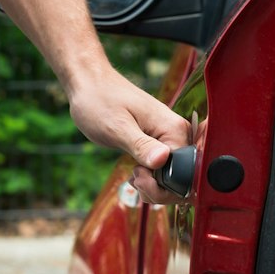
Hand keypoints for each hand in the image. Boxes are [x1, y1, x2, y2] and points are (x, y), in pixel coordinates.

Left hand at [67, 65, 190, 205]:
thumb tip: (162, 159)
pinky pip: (163, 168)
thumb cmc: (99, 100)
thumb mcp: (117, 128)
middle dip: (159, 189)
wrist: (89, 84)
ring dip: (154, 185)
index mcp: (174, 128)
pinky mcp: (158, 141)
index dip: (163, 185)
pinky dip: (151, 177)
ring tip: (133, 175)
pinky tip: (136, 173)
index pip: (185, 173)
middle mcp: (177, 132)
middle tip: (134, 179)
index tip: (138, 178)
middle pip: (183, 178)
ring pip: (173, 176)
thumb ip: (141, 145)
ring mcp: (168, 137)